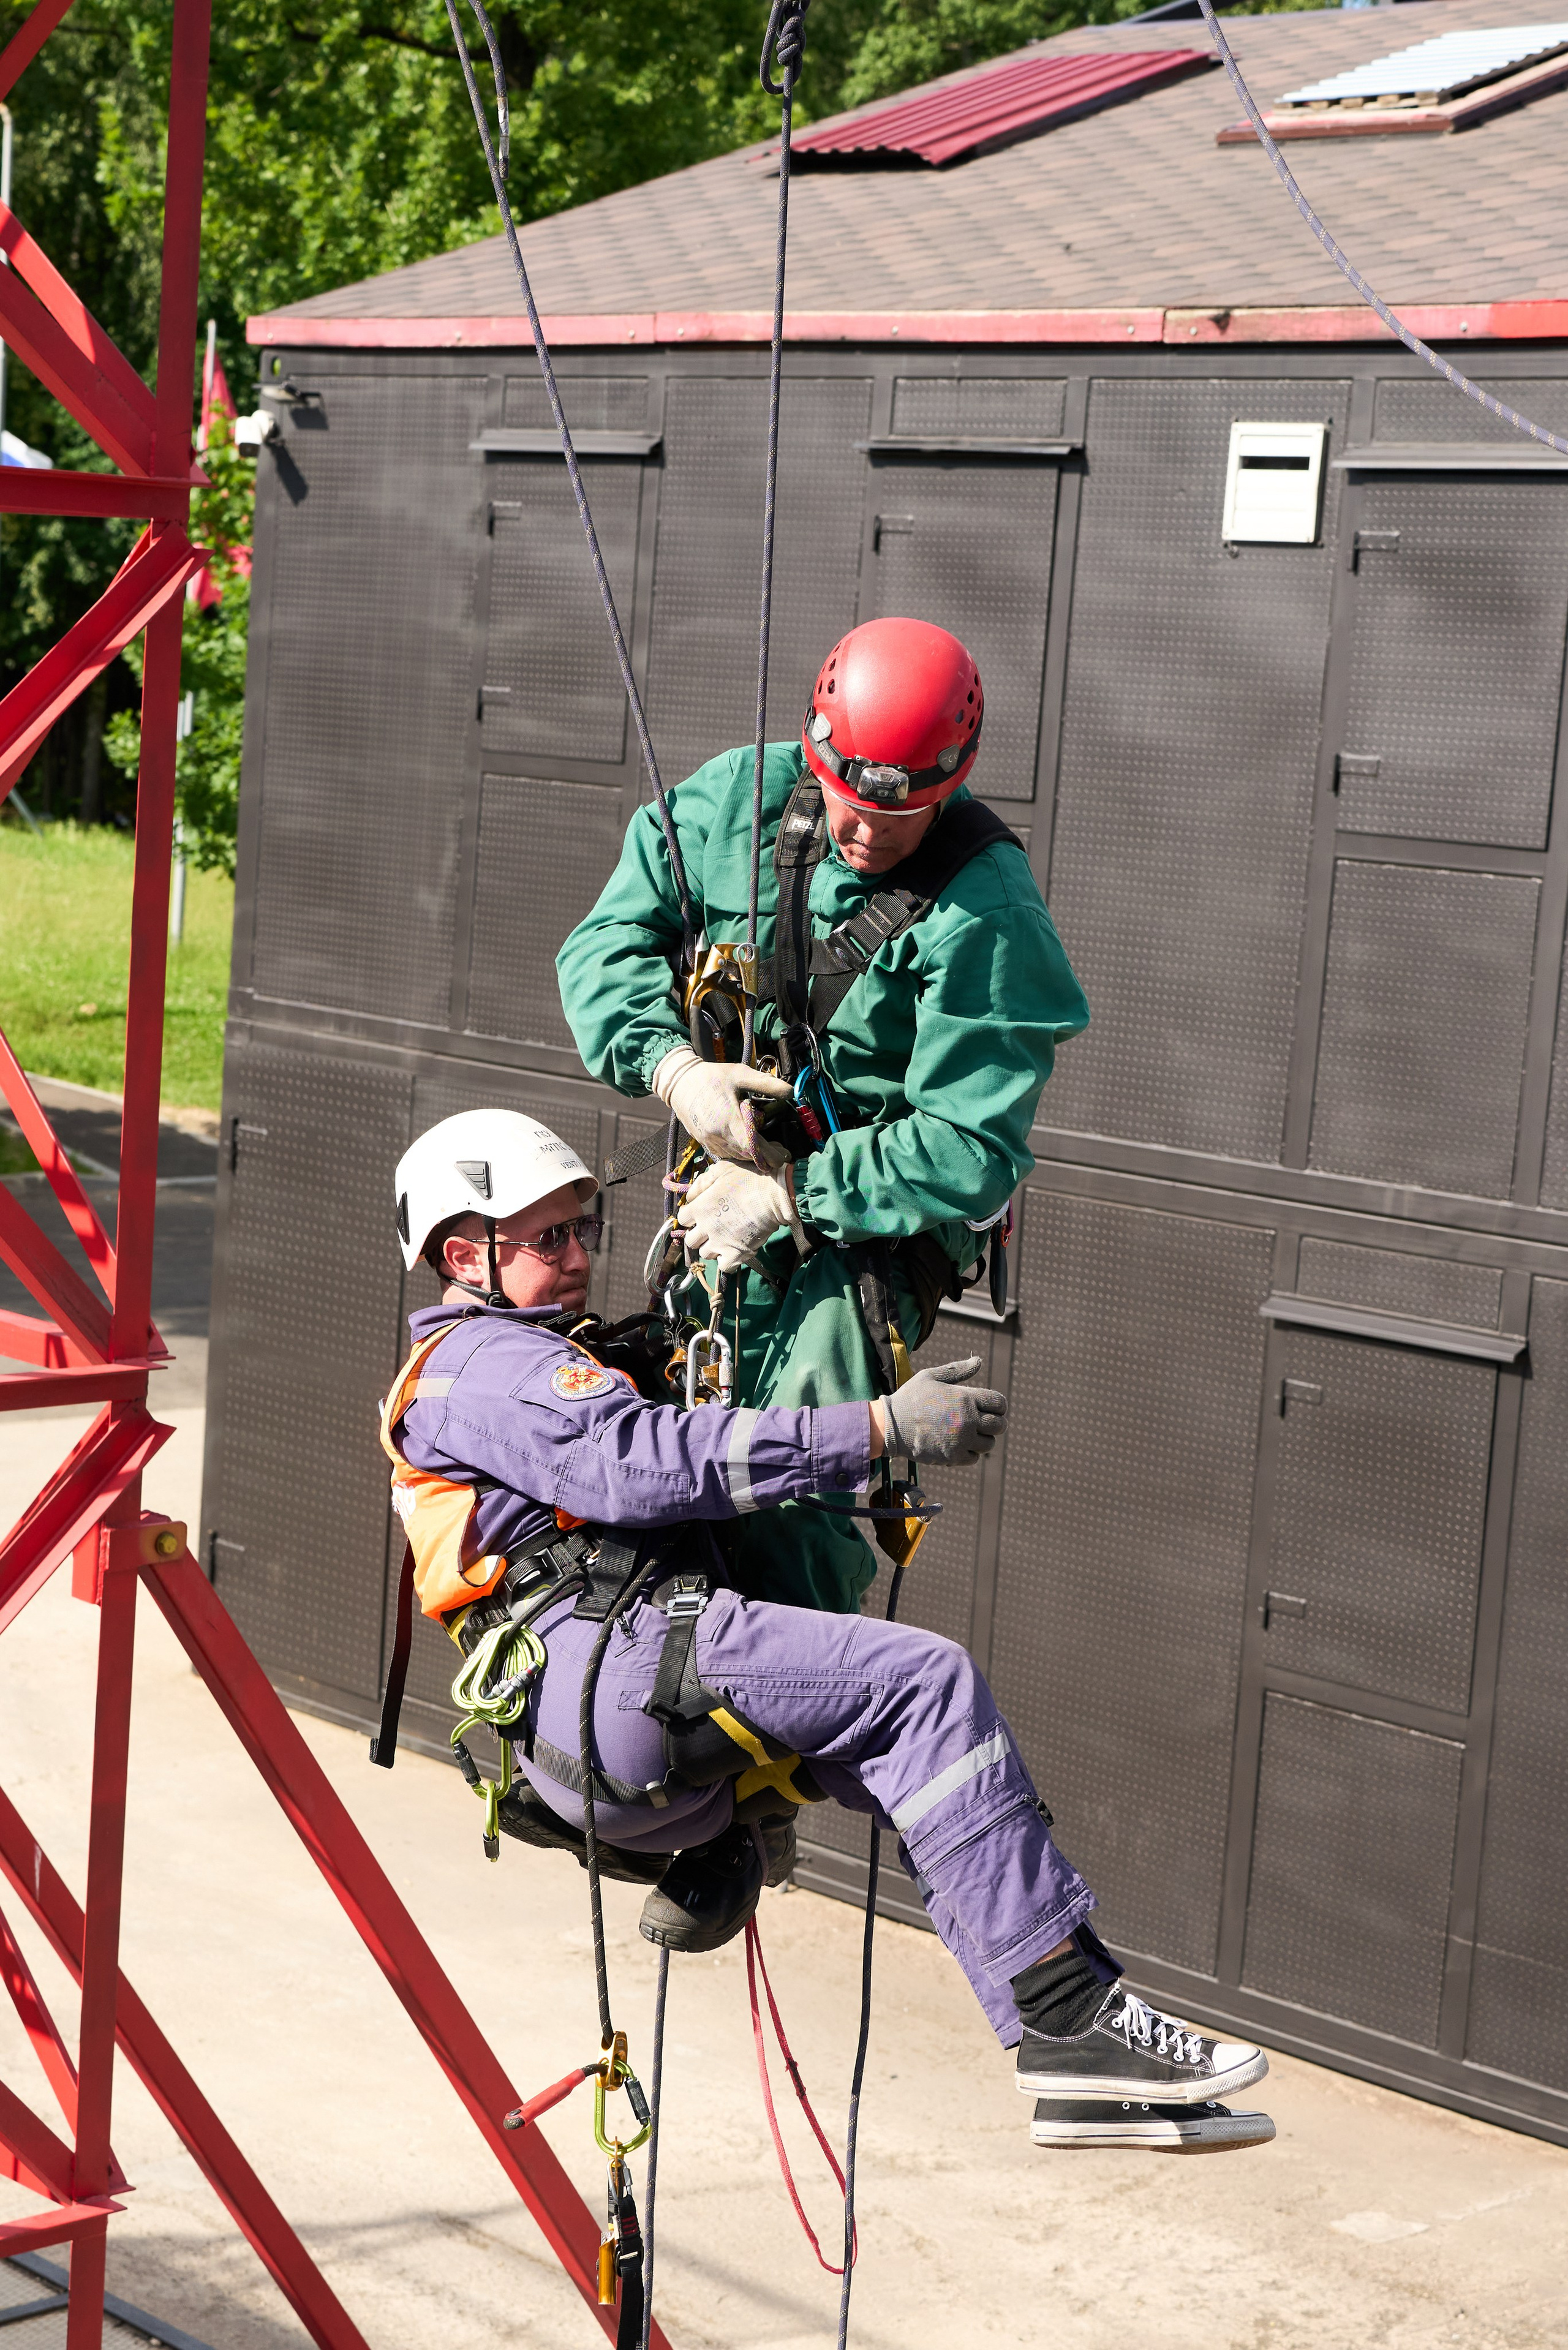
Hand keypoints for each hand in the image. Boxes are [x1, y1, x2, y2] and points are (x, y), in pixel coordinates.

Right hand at [652, 1045, 793, 1165]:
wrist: (679, 1082)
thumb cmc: (710, 1077)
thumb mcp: (740, 1074)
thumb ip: (766, 1083)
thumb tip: (791, 1091)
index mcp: (728, 1119)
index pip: (753, 1147)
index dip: (770, 1155)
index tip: (783, 1155)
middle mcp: (718, 1135)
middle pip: (747, 1156)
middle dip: (765, 1156)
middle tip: (779, 1151)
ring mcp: (709, 1141)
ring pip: (737, 1157)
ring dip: (751, 1155)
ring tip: (764, 1146)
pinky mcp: (704, 1143)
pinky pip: (726, 1154)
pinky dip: (738, 1152)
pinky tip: (745, 1142)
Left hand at [678, 1159, 803, 1271]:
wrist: (775, 1195)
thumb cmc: (749, 1179)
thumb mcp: (722, 1169)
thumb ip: (702, 1182)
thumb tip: (690, 1195)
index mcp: (700, 1208)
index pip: (682, 1219)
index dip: (690, 1216)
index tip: (700, 1214)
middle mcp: (706, 1228)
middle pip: (690, 1240)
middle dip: (698, 1235)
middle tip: (711, 1228)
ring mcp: (720, 1243)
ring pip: (705, 1254)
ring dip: (711, 1247)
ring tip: (723, 1238)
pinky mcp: (736, 1254)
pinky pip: (723, 1267)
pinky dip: (726, 1261)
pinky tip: (733, 1250)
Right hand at [877, 1358, 1006, 1467]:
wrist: (891, 1425)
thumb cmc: (911, 1398)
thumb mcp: (931, 1376)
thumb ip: (958, 1370)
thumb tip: (979, 1360)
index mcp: (965, 1398)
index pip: (999, 1403)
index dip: (999, 1406)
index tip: (992, 1408)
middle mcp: (967, 1420)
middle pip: (999, 1425)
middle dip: (995, 1423)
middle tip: (984, 1423)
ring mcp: (961, 1440)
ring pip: (989, 1444)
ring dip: (983, 1439)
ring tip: (969, 1434)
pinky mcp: (953, 1457)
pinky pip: (974, 1457)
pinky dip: (970, 1453)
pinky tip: (957, 1444)